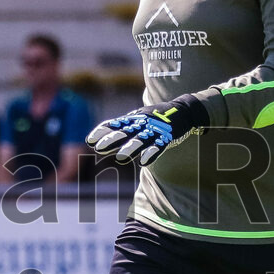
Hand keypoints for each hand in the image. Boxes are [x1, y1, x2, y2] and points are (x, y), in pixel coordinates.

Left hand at [86, 94, 207, 165]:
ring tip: (121, 157)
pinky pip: (158, 146)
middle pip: (125, 132)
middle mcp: (142, 124)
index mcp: (134, 119)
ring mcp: (155, 130)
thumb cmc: (156, 117)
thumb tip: (100, 138)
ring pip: (141, 140)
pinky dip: (151, 153)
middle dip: (112, 139)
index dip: (103, 131)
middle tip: (99, 148)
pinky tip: (143, 162)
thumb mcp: (137, 119)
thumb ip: (121, 128)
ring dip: (131, 148)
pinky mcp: (167, 138)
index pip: (115, 124)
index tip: (90, 140)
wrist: (183, 111)